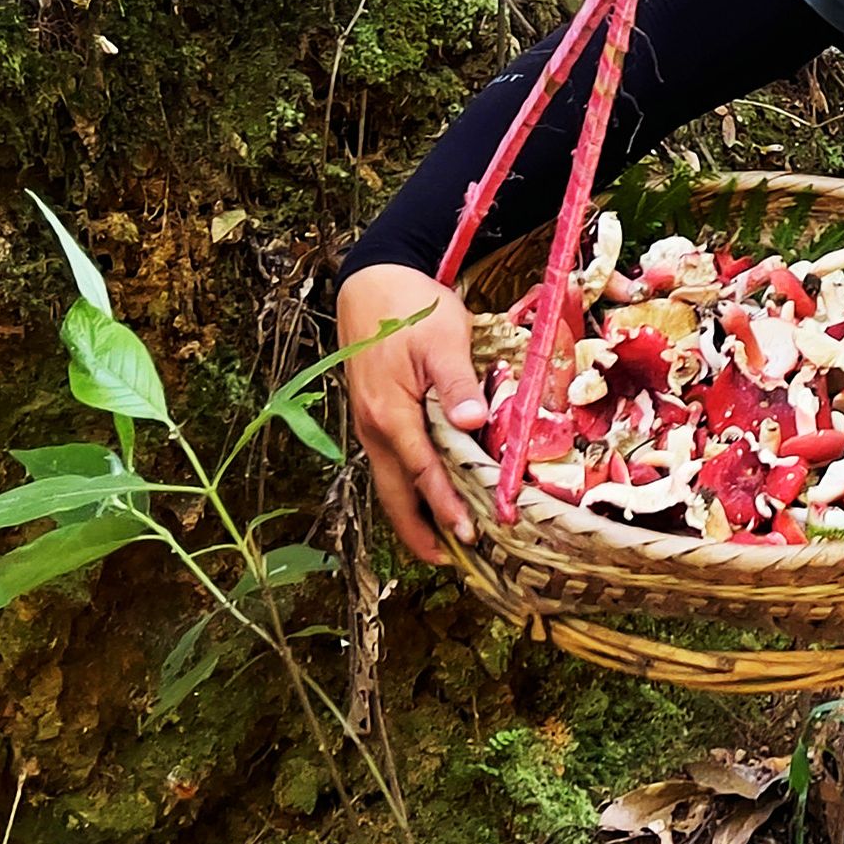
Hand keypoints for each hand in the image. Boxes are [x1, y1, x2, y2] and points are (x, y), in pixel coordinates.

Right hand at [339, 262, 488, 565]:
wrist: (371, 282)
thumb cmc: (409, 306)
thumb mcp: (441, 338)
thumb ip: (457, 381)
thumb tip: (471, 419)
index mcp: (389, 413)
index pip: (421, 472)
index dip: (445, 506)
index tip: (468, 535)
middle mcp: (374, 428)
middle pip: (394, 494)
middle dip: (419, 531)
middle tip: (450, 561)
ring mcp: (371, 424)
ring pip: (391, 482)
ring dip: (415, 513)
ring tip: (444, 541)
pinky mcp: (377, 416)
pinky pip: (392, 463)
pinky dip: (410, 487)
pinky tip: (431, 494)